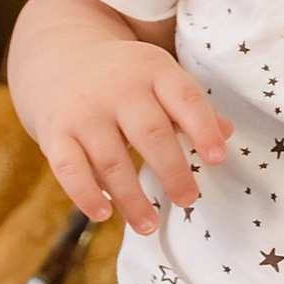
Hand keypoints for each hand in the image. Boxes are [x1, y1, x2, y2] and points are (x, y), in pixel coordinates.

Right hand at [27, 35, 230, 236]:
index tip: (218, 159)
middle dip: (172, 171)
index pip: (184, 99)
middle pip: (151, 133)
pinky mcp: (55, 132)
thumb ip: (192, 107)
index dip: (203, 129)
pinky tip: (104, 214)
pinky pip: (69, 168)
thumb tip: (228, 133)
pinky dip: (85, 193)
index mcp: (153, 70)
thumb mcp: (160, 77)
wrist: (59, 58)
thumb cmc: (125, 77)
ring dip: (132, 197)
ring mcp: (84, 110)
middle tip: (189, 200)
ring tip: (149, 226)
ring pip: (111, 159)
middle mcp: (118, 87)